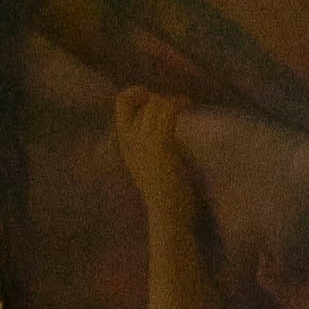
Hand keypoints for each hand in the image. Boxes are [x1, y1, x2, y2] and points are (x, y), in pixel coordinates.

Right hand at [110, 89, 195, 209]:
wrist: (168, 215)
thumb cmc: (164, 196)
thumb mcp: (149, 164)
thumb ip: (148, 145)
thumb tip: (162, 122)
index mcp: (125, 144)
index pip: (120, 103)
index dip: (136, 94)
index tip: (152, 99)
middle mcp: (130, 139)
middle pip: (139, 99)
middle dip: (158, 98)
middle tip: (174, 109)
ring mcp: (145, 141)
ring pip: (156, 102)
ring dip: (172, 101)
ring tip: (184, 107)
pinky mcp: (162, 143)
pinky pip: (168, 109)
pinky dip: (179, 103)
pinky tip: (188, 106)